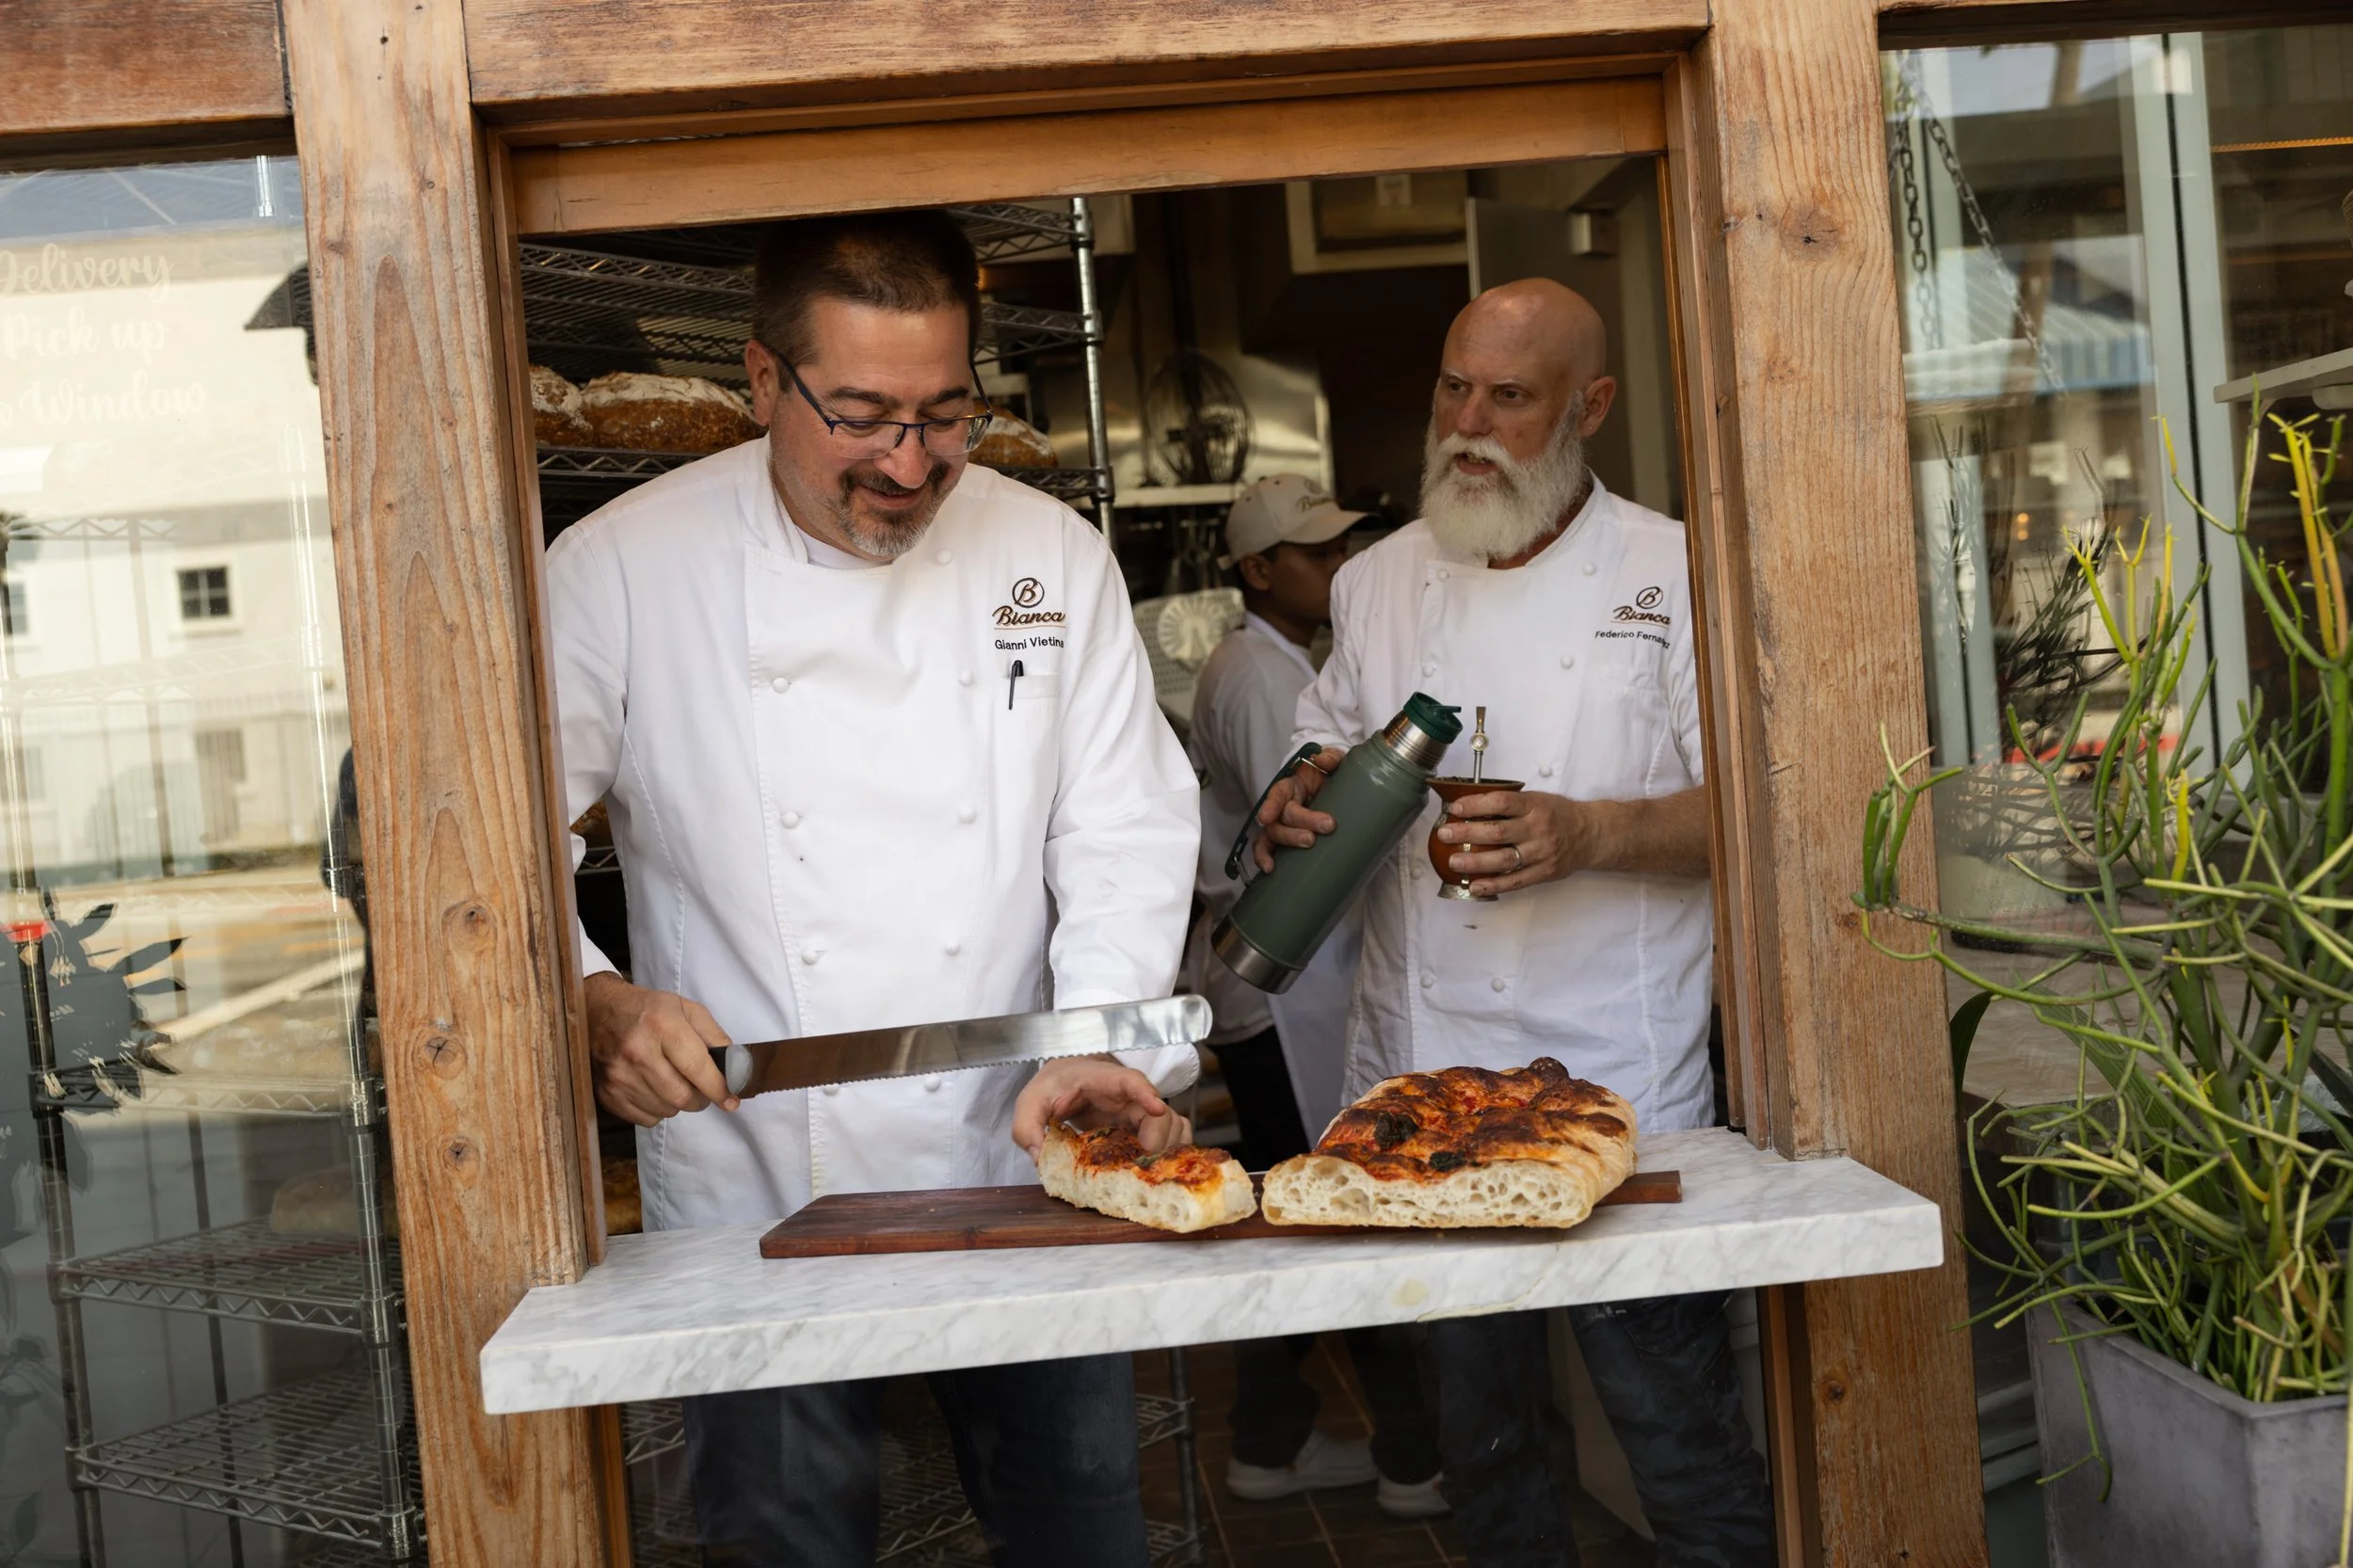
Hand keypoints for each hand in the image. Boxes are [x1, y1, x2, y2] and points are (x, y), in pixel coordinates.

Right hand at [585, 972, 738, 1125]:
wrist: (598, 1011)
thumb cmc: (649, 1010)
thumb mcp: (687, 1009)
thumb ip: (715, 1037)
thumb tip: (736, 1069)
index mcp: (662, 1026)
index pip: (696, 1068)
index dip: (718, 1088)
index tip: (731, 1101)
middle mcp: (638, 1052)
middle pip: (682, 1097)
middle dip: (700, 1098)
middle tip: (702, 1087)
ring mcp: (619, 1076)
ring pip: (667, 1110)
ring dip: (678, 1103)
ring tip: (673, 1081)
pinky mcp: (608, 1094)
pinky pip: (647, 1118)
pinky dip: (658, 1109)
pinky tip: (654, 1088)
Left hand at [1012, 1057, 1191, 1159]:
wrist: (1065, 1080)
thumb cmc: (1053, 1087)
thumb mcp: (1030, 1102)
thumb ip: (1026, 1127)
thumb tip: (1039, 1157)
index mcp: (1100, 1080)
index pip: (1129, 1079)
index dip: (1145, 1092)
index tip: (1157, 1107)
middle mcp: (1128, 1094)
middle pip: (1159, 1111)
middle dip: (1158, 1139)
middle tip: (1142, 1164)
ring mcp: (1139, 1110)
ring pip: (1172, 1124)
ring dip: (1168, 1148)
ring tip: (1148, 1170)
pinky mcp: (1143, 1127)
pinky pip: (1171, 1136)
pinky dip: (1170, 1152)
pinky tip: (1153, 1168)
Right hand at [1252, 746, 1344, 872]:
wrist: (1333, 788)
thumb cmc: (1328, 775)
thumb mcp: (1333, 760)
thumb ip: (1330, 757)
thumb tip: (1322, 760)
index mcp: (1290, 786)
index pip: (1277, 794)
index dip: (1271, 805)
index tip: (1268, 816)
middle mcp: (1282, 805)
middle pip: (1282, 818)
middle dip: (1300, 824)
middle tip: (1326, 827)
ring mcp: (1282, 823)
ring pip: (1273, 835)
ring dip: (1288, 842)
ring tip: (1308, 844)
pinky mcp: (1286, 838)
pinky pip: (1268, 848)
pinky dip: (1265, 858)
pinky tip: (1269, 869)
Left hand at [1434, 789, 1598, 897]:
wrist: (1592, 834)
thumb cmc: (1558, 814)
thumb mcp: (1538, 799)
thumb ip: (1510, 804)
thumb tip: (1470, 807)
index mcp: (1535, 806)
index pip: (1502, 802)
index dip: (1476, 805)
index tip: (1455, 809)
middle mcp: (1538, 829)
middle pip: (1498, 832)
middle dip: (1467, 834)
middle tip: (1445, 834)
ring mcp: (1542, 853)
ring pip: (1504, 859)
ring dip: (1476, 862)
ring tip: (1454, 861)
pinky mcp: (1544, 872)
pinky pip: (1515, 881)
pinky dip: (1493, 885)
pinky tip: (1475, 886)